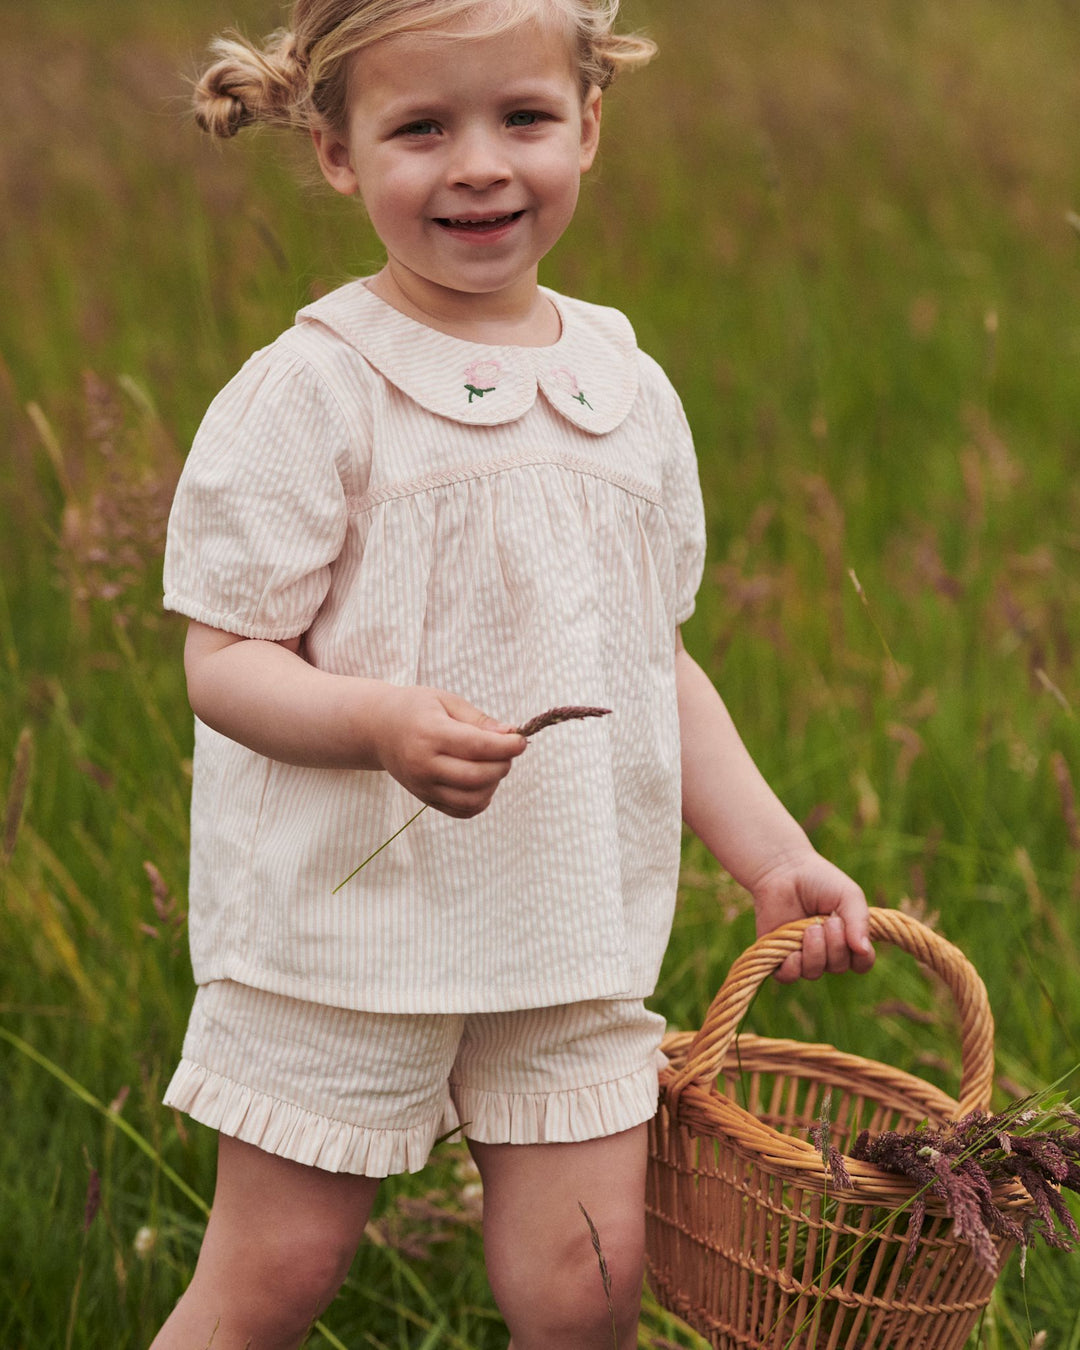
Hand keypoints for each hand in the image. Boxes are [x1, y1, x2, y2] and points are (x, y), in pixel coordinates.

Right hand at [370, 686, 526, 817]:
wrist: (379, 729)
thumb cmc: (416, 709)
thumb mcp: (446, 701)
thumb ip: (478, 720)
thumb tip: (510, 734)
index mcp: (429, 734)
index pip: (476, 747)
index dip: (506, 746)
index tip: (522, 741)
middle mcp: (423, 764)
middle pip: (477, 776)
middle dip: (503, 764)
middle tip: (508, 751)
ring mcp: (423, 786)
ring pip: (472, 798)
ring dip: (494, 784)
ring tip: (493, 764)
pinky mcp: (425, 800)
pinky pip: (463, 811)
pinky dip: (481, 800)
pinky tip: (482, 781)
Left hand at [751, 851, 874, 983]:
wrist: (784, 870)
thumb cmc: (820, 881)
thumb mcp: (848, 895)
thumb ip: (859, 921)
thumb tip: (864, 950)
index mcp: (847, 939)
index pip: (861, 963)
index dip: (860, 957)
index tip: (851, 933)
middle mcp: (826, 951)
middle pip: (838, 967)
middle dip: (834, 945)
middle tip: (827, 920)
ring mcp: (802, 954)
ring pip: (813, 972)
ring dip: (814, 951)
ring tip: (809, 928)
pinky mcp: (778, 955)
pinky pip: (788, 976)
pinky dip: (792, 967)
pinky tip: (792, 951)